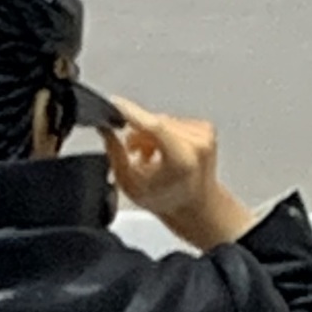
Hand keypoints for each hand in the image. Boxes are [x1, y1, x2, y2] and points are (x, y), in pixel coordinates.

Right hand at [103, 99, 259, 250]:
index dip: (130, 112)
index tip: (115, 103)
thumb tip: (105, 130)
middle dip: (139, 134)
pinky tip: (164, 152)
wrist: (196, 207)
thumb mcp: (131, 185)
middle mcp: (197, 145)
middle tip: (134, 155)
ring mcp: (205, 135)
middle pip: (155, 122)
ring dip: (152, 135)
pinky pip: (176, 121)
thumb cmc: (168, 201)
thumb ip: (115, 155)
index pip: (154, 126)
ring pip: (164, 120)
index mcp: (182, 160)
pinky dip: (165, 134)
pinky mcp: (207, 128)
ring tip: (151, 158)